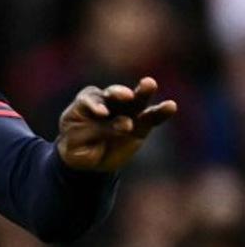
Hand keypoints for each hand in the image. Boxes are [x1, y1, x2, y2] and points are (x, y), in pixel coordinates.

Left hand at [57, 77, 177, 172]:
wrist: (87, 161)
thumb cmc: (77, 145)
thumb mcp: (76, 142)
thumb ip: (98, 131)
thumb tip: (127, 124)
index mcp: (86, 104)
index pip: (90, 99)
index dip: (95, 104)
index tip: (101, 113)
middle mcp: (107, 104)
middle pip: (114, 94)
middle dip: (119, 93)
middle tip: (126, 96)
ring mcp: (125, 113)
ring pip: (135, 101)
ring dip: (143, 92)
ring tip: (149, 84)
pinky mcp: (140, 125)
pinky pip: (151, 117)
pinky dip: (161, 111)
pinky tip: (170, 106)